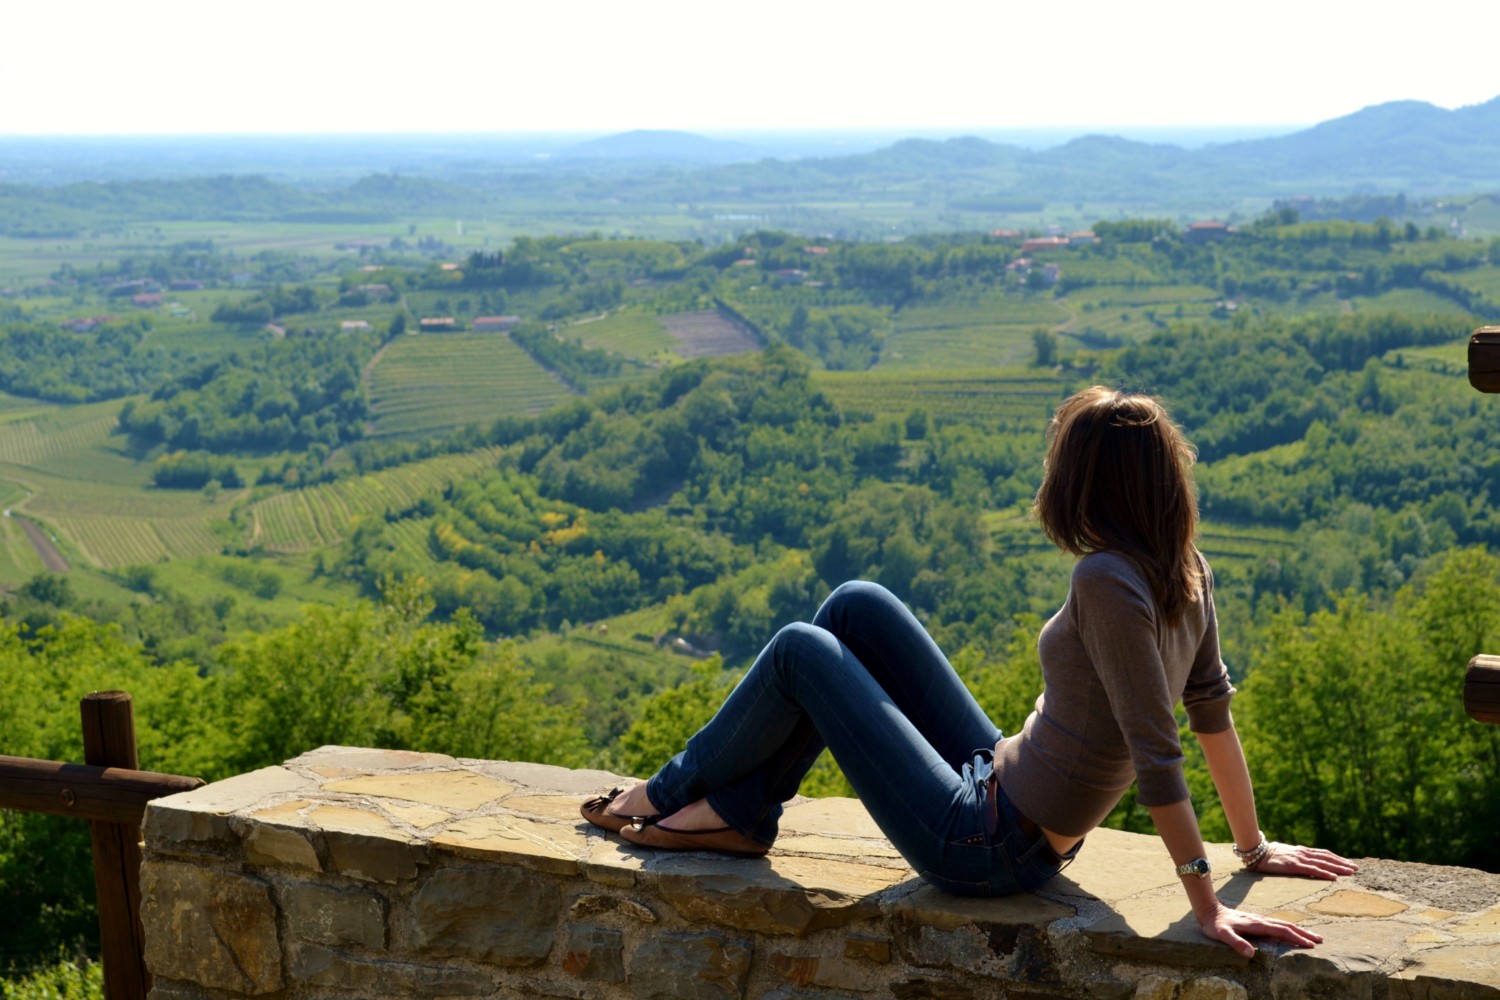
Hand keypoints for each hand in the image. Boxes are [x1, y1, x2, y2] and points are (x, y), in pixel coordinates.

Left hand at [1200, 904, 1321, 958]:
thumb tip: (1251, 954)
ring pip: (1283, 924)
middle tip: (1320, 940)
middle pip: (1287, 926)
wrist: (1209, 911)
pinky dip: (1289, 928)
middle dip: (1304, 933)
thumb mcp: (1222, 935)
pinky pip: (1277, 924)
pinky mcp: (1256, 920)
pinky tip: (1291, 932)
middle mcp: (1261, 920)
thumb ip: (1236, 943)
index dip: (1296, 938)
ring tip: (1312, 936)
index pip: (1281, 931)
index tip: (1311, 945)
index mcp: (1257, 924)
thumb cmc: (1215, 925)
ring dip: (1299, 930)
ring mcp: (1259, 919)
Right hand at [1252, 842, 1358, 879]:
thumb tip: (1304, 863)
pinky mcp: (1294, 866)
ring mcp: (1299, 859)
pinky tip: (1333, 877)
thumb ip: (1296, 858)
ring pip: (1323, 863)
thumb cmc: (1269, 855)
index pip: (1324, 854)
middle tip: (1356, 868)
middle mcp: (1303, 853)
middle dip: (1342, 863)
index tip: (1348, 863)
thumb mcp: (1286, 855)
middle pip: (1327, 857)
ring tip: (1350, 872)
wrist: (1256, 852)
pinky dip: (1325, 873)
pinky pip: (1313, 870)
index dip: (1337, 858)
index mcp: (1302, 851)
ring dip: (1338, 867)